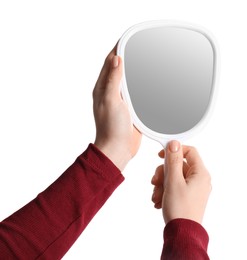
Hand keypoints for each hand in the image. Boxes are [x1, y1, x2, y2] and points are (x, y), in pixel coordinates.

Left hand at [93, 45, 141, 170]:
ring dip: (135, 69)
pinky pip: (135, 91)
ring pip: (128, 79)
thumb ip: (113, 80)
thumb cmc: (111, 128)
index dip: (118, 49)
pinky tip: (150, 81)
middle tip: (140, 45)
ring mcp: (120, 100)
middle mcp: (110, 92)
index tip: (128, 39)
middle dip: (127, 56)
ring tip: (146, 58)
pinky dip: (141, 83)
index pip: (109, 63)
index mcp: (102, 88)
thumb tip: (117, 59)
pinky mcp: (130, 108)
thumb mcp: (110, 101)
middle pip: (119, 69)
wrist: (118, 148)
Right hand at [151, 140, 210, 223]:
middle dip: (163, 173)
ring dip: (161, 184)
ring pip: (173, 176)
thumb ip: (173, 160)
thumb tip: (174, 143)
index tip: (161, 155)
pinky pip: (173, 185)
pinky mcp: (187, 195)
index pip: (189, 151)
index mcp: (200, 173)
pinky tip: (158, 200)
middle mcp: (198, 179)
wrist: (181, 233)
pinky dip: (164, 190)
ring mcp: (193, 188)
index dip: (174, 150)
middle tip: (155, 181)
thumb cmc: (180, 209)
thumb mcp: (173, 181)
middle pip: (177, 165)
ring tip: (156, 195)